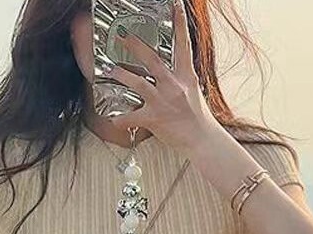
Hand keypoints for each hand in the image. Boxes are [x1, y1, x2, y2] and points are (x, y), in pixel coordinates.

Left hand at [104, 0, 219, 151]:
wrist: (202, 141)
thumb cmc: (197, 118)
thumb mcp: (193, 92)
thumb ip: (180, 78)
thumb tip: (170, 70)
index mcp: (186, 77)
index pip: (183, 45)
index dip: (180, 23)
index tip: (176, 5)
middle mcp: (174, 86)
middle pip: (152, 59)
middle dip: (135, 45)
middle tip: (122, 35)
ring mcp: (164, 102)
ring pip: (138, 83)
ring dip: (121, 75)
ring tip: (110, 69)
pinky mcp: (155, 119)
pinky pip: (132, 117)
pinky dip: (121, 119)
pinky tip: (114, 119)